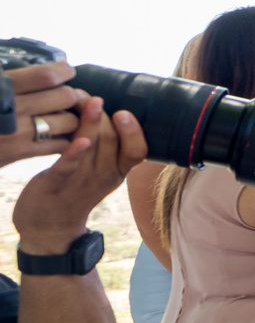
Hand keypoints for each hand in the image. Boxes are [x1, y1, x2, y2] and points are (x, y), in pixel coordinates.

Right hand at [1, 63, 88, 165]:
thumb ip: (8, 77)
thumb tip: (37, 70)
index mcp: (1, 87)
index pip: (48, 76)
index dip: (63, 71)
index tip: (66, 72)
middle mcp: (13, 108)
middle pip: (64, 96)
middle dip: (71, 95)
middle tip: (68, 97)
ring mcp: (18, 132)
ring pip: (67, 121)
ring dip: (71, 118)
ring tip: (62, 116)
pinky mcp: (19, 153)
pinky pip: (58, 145)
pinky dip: (64, 140)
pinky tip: (56, 135)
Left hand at [12, 100, 147, 253]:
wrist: (49, 226)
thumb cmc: (73, 188)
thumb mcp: (99, 169)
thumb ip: (104, 143)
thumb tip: (102, 104)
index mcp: (117, 171)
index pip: (137, 151)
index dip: (134, 131)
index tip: (124, 112)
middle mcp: (104, 175)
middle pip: (111, 140)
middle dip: (102, 115)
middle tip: (89, 97)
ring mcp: (81, 181)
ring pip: (92, 147)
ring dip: (89, 122)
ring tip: (85, 100)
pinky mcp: (55, 185)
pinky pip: (67, 167)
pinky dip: (74, 153)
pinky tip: (78, 141)